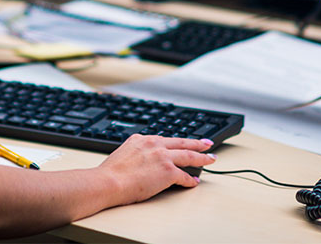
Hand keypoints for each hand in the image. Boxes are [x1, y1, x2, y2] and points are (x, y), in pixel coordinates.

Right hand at [97, 135, 215, 203]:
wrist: (109, 181)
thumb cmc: (110, 173)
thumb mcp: (123, 153)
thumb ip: (135, 153)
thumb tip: (140, 161)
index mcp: (142, 139)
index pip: (164, 140)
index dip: (176, 143)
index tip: (183, 143)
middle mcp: (154, 144)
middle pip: (181, 143)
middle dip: (196, 143)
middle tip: (207, 143)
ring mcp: (163, 157)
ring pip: (189, 155)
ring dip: (202, 157)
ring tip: (211, 158)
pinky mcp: (168, 171)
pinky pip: (184, 176)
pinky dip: (191, 180)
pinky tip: (194, 182)